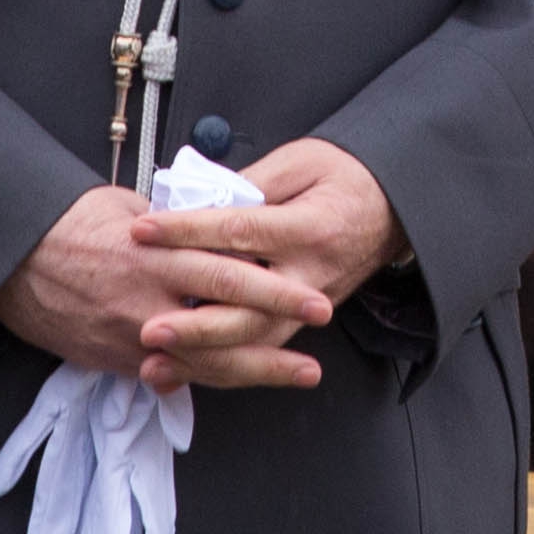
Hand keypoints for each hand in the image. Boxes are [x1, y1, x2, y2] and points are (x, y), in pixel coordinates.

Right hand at [0, 185, 337, 390]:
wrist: (10, 260)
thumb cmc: (68, 223)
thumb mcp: (127, 207)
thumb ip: (175, 227)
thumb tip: (214, 226)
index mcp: (155, 253)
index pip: (226, 273)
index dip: (274, 288)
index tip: (313, 295)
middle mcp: (148, 301)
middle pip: (225, 324)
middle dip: (278, 332)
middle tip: (321, 331)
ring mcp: (133, 337)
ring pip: (205, 362)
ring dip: (258, 369)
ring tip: (301, 371)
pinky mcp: (117, 360)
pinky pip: (172, 375)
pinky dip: (210, 377)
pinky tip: (244, 378)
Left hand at [133, 139, 402, 392]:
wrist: (391, 208)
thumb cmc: (344, 177)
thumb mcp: (301, 162)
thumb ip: (251, 182)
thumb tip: (198, 200)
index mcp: (307, 228)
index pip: (237, 232)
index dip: (186, 232)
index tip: (142, 231)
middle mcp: (308, 275)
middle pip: (247, 309)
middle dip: (195, 324)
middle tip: (149, 327)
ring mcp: (307, 305)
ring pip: (252, 342)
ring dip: (202, 356)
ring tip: (156, 362)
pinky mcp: (299, 321)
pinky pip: (259, 351)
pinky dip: (219, 366)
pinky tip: (181, 371)